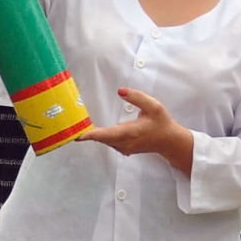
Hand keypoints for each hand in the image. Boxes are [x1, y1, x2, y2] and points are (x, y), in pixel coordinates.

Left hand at [78, 88, 195, 175]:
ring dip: (93, 134)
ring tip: (78, 126)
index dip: (92, 134)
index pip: (107, 134)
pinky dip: (100, 136)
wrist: (169, 142)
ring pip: (104, 141)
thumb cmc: (162, 123)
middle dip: (87, 132)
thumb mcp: (153, 106)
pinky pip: (108, 142)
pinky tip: (93, 130)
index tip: (78, 134)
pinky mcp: (123, 149)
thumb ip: (137, 97)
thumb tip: (120, 91)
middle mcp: (125, 143)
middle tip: (71, 125)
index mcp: (131, 132)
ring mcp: (124, 148)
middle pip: (101, 138)